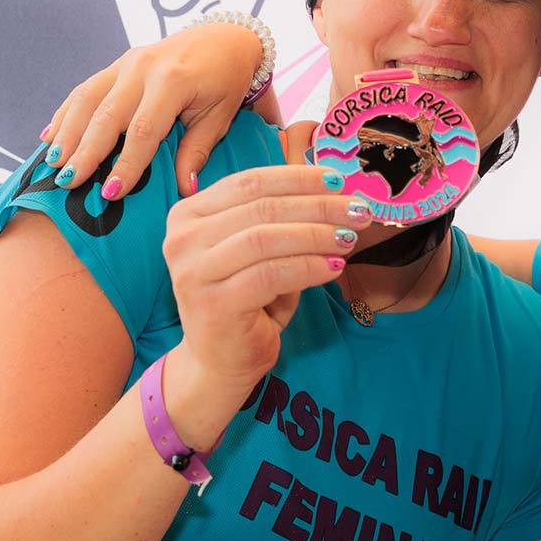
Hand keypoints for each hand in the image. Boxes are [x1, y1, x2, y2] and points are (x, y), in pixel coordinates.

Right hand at [41, 21, 269, 201]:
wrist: (225, 37)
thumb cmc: (226, 80)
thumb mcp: (221, 116)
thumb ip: (198, 151)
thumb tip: (185, 190)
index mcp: (173, 81)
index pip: (143, 130)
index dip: (125, 164)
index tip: (111, 192)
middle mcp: (144, 68)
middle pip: (106, 115)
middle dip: (85, 152)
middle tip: (67, 182)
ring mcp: (126, 62)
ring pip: (87, 99)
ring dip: (67, 132)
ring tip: (53, 163)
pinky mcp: (118, 63)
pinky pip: (86, 88)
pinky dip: (66, 112)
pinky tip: (50, 136)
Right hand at [163, 165, 370, 401]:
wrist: (218, 363)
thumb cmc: (245, 302)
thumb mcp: (258, 251)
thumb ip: (280, 219)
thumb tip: (334, 191)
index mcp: (189, 215)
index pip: (250, 181)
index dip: (298, 178)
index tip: (339, 181)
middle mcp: (183, 239)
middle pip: (262, 207)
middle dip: (317, 205)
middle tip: (357, 210)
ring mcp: (194, 271)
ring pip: (266, 237)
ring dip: (317, 235)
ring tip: (350, 238)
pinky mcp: (214, 303)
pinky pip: (272, 274)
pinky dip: (309, 267)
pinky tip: (334, 267)